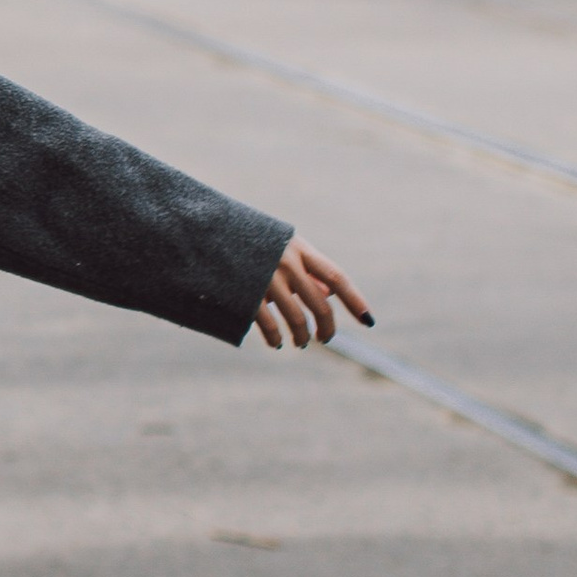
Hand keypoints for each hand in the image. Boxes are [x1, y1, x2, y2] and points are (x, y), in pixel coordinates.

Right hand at [254, 236, 370, 350]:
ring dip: (302, 336)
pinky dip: (275, 338)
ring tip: (300, 343)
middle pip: (319, 305)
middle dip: (327, 328)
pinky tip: (277, 343)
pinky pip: (269, 324)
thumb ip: (307, 268)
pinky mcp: (247, 293)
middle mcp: (287, 263)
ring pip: (296, 319)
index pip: (337, 278)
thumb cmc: (251, 242)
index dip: (355, 300)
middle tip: (326, 338)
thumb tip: (330, 291)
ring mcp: (266, 279)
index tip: (368, 321)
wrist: (208, 233)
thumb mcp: (283, 247)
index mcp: (300, 249)